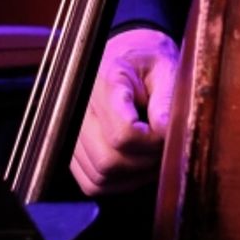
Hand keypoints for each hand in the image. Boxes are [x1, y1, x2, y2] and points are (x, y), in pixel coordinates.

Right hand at [71, 27, 180, 194]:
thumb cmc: (148, 63)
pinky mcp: (73, 151)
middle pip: (110, 160)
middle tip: (163, 144)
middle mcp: (81, 106)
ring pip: (101, 175)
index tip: (166, 131)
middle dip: (145, 161)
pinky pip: (92, 183)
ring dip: (134, 174)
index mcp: (106, 81)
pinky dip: (118, 182)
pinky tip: (136, 162)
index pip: (124, 133)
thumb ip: (166, 98)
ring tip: (151, 151)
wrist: (126, 56)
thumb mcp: (166, 67)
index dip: (152, 141)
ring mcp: (73, 130)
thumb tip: (164, 130)